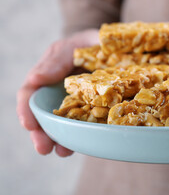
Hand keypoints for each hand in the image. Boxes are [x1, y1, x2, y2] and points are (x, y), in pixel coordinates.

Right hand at [17, 29, 98, 155]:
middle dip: (40, 133)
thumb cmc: (93, 43)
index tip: (29, 124)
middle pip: (42, 114)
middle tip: (43, 147)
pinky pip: (83, 125)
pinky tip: (79, 146)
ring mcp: (75, 102)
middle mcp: (58, 91)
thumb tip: (34, 80)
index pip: (30, 92)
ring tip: (62, 151)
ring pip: (61, 123)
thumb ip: (57, 59)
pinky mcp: (93, 109)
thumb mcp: (76, 43)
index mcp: (49, 73)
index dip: (26, 109)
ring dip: (58, 139)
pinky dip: (79, 136)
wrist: (117, 47)